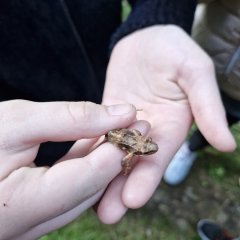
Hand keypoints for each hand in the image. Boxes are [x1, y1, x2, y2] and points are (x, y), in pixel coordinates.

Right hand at [0, 100, 137, 239]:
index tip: (135, 120)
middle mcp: (30, 225)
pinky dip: (89, 166)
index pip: (89, 177)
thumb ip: (72, 118)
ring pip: (86, 190)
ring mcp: (34, 222)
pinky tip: (100, 143)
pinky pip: (72, 190)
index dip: (116, 147)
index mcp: (20, 207)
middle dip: (118, 153)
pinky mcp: (36, 212)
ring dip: (107, 160)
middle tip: (138, 125)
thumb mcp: (17, 121)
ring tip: (125, 131)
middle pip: (92, 187)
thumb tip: (121, 113)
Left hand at [99, 25, 235, 222]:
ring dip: (99, 176)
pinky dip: (83, 150)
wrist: (147, 39)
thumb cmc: (174, 51)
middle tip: (107, 214)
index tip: (133, 199)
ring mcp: (124, 125)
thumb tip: (227, 144)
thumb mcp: (195, 73)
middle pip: (133, 164)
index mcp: (170, 127)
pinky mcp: (104, 116)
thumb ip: (207, 107)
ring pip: (111, 154)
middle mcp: (147, 133)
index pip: (158, 158)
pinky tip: (70, 167)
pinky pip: (93, 134)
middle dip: (120, 188)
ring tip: (85, 202)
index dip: (147, 178)